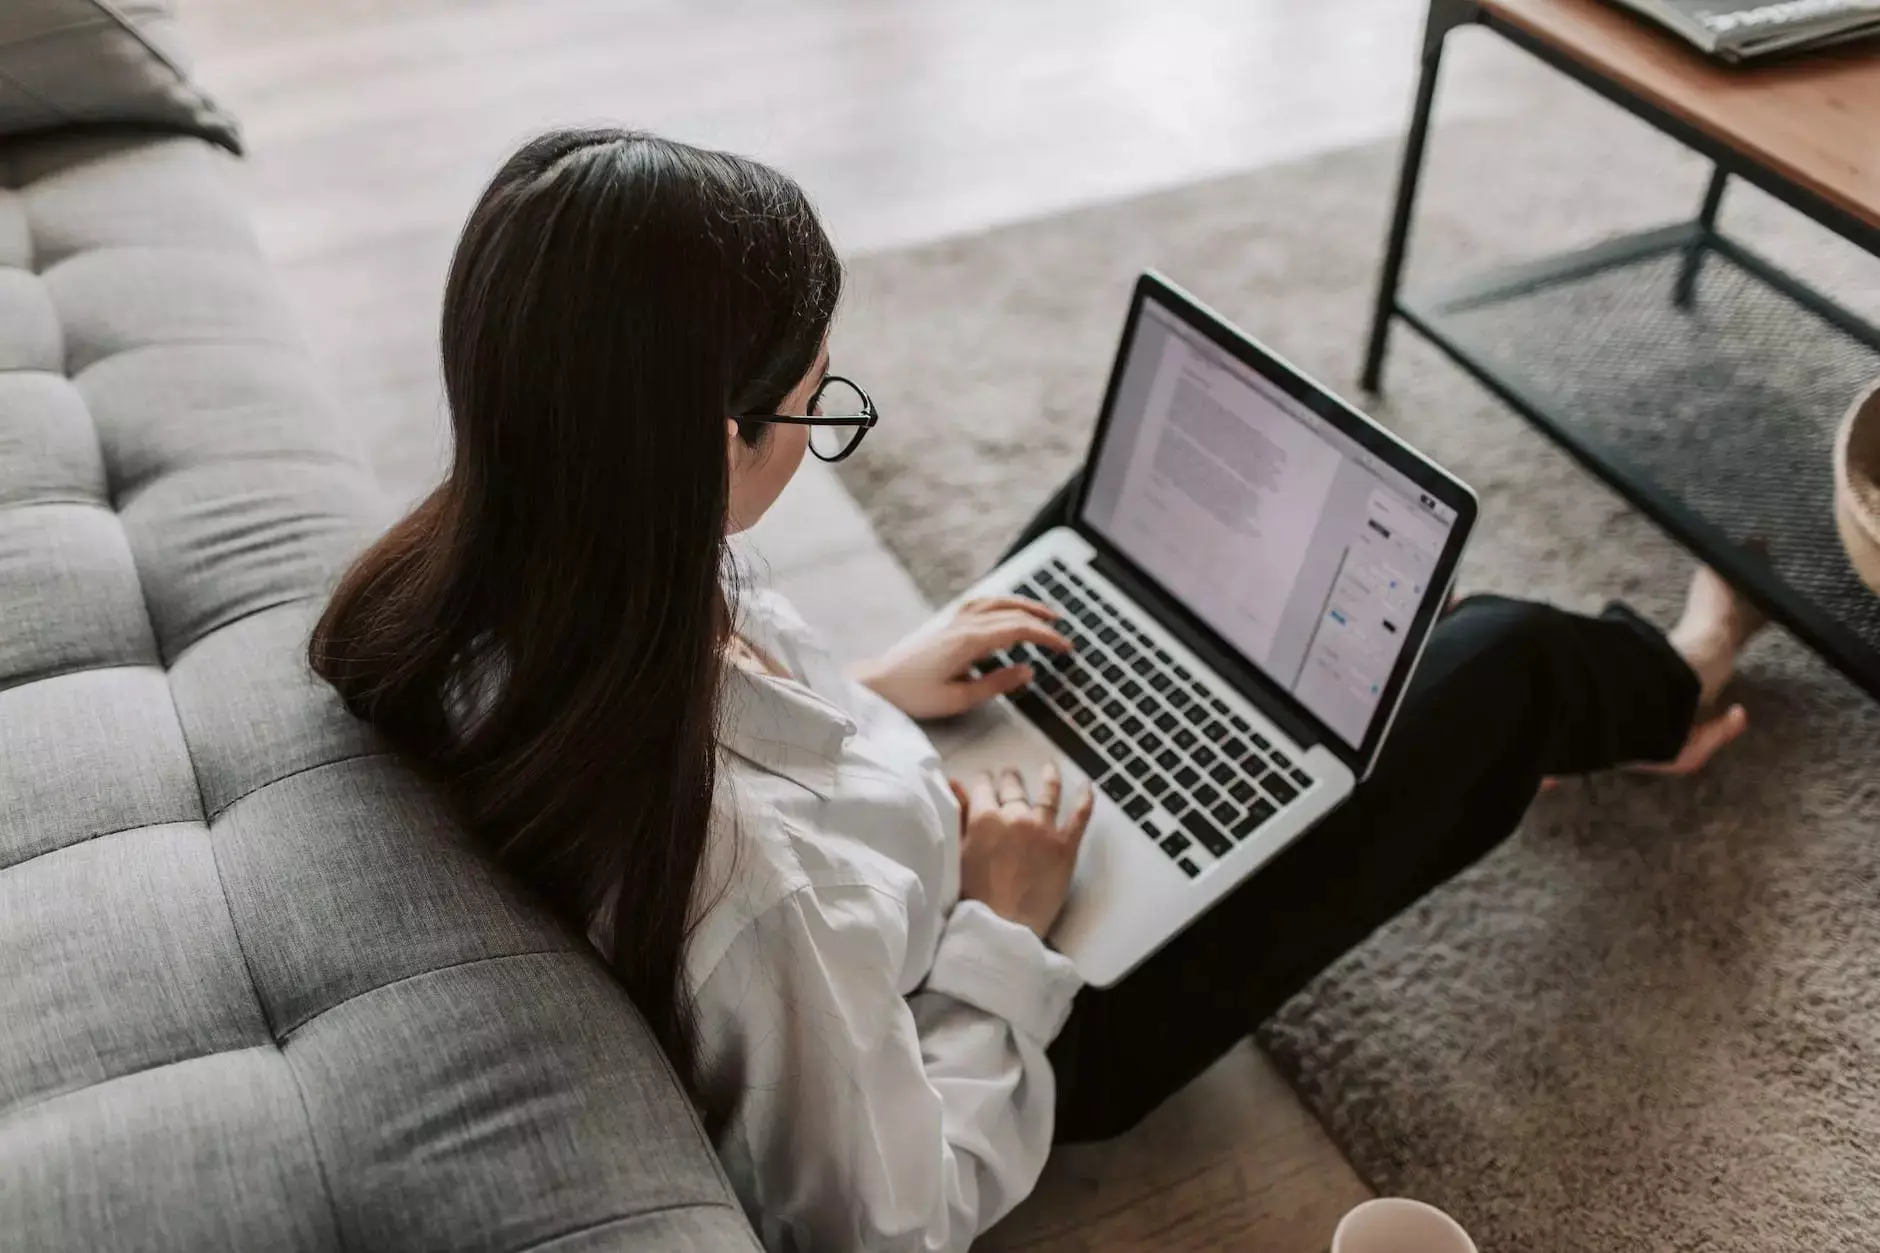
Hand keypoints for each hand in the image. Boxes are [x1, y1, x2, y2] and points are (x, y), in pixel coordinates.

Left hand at [852, 596, 1070, 719]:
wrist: (878, 685)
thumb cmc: (913, 695)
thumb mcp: (959, 698)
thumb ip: (997, 683)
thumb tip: (1027, 671)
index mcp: (969, 641)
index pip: (1019, 630)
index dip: (1047, 637)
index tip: (1065, 647)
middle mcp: (963, 624)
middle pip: (1013, 613)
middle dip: (1042, 621)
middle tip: (1063, 635)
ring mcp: (954, 621)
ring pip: (997, 603)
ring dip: (1025, 605)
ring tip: (1045, 614)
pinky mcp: (947, 624)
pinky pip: (982, 604)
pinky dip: (1002, 603)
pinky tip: (1008, 609)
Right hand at [951, 762, 1093, 937]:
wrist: (1000, 928)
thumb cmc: (973, 897)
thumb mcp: (958, 852)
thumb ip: (958, 816)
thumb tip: (954, 783)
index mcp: (984, 817)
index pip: (984, 785)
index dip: (984, 781)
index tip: (985, 781)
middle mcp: (1015, 816)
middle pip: (1013, 786)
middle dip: (1010, 779)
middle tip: (1009, 777)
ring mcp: (1043, 830)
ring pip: (1048, 793)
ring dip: (1048, 777)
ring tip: (1048, 769)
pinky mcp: (1065, 847)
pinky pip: (1080, 816)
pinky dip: (1085, 799)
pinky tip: (1087, 787)